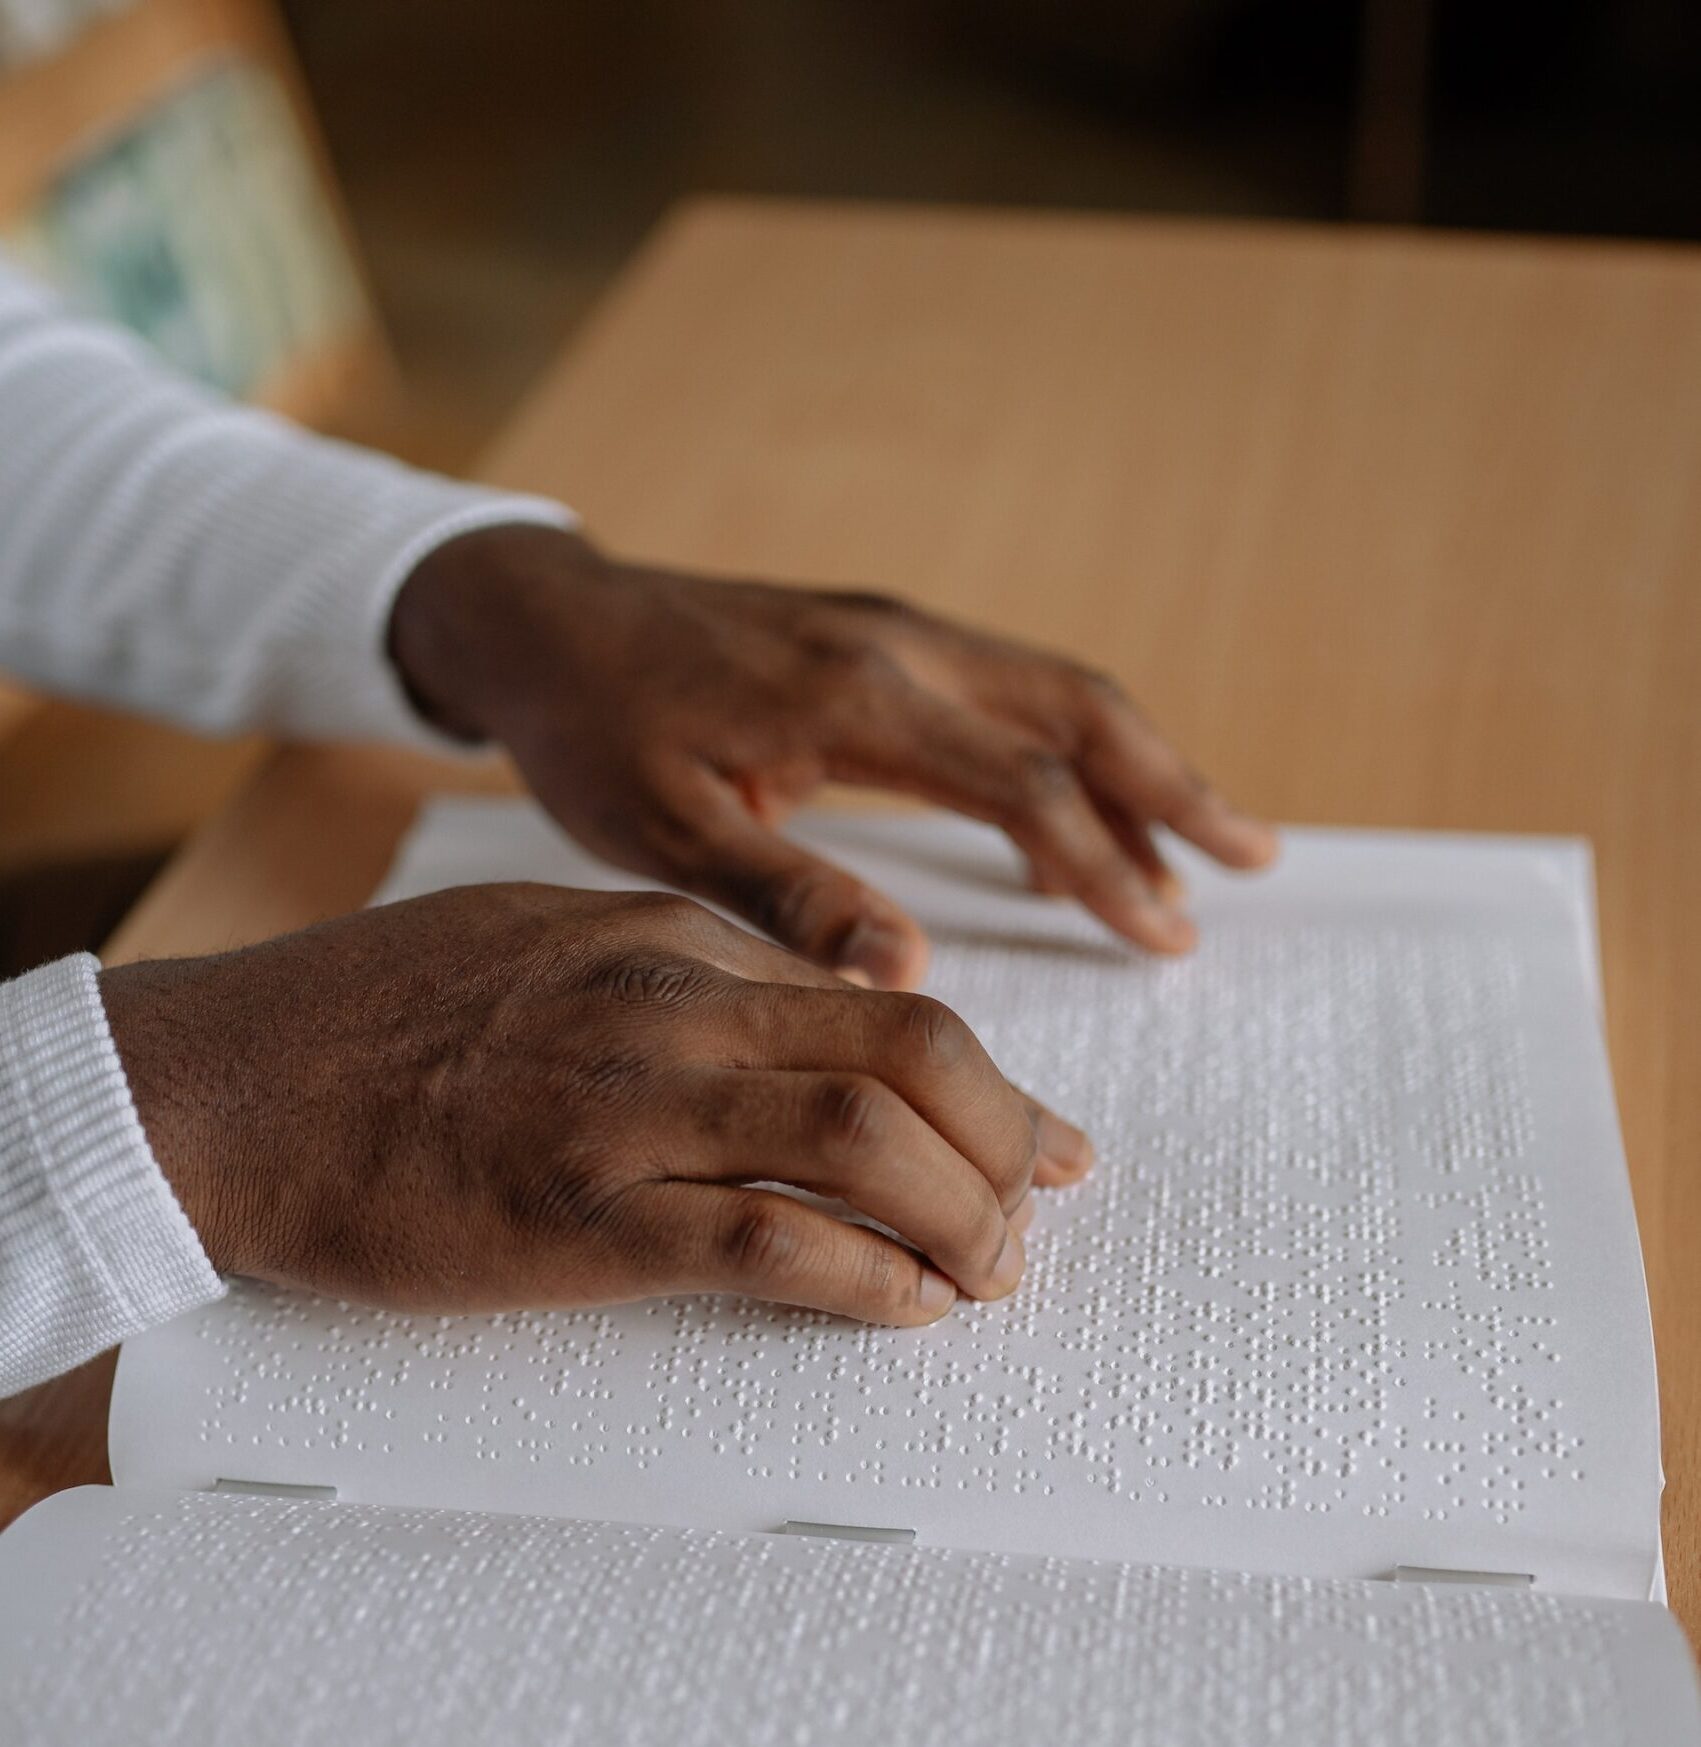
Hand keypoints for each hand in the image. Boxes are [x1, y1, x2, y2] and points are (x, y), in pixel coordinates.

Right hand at [101, 883, 1091, 1322]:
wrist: (232, 1079)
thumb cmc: (379, 1012)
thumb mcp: (550, 937)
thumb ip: (677, 968)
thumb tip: (793, 1017)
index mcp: (669, 937)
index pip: (879, 995)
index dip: (986, 1075)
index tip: (1037, 1131)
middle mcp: (670, 1007)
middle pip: (907, 1054)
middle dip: (1008, 1137)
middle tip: (1044, 1198)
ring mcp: (628, 1108)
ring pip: (861, 1138)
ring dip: (959, 1213)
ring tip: (991, 1270)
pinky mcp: (580, 1216)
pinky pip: (766, 1239)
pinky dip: (863, 1275)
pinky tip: (903, 1305)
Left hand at [389, 526, 1276, 987]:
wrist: (543, 618)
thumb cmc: (591, 726)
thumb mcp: (665, 826)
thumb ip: (787, 893)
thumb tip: (909, 970)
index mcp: (856, 699)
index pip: (1024, 787)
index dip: (1107, 867)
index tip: (1169, 938)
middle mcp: (896, 647)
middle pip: (1077, 710)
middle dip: (1174, 788)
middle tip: (1253, 860)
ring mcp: (890, 631)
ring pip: (1050, 689)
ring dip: (1133, 762)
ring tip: (1196, 843)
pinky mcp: (872, 636)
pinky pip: (999, 686)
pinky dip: (1061, 746)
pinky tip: (1061, 812)